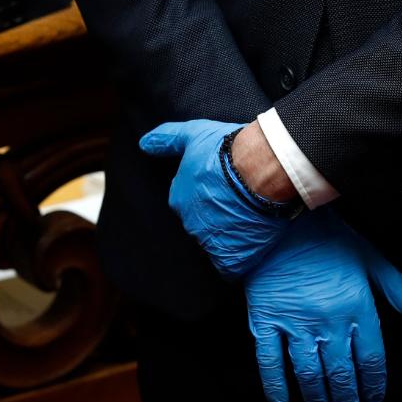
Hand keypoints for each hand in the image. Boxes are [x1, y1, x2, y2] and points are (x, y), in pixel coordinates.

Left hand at [140, 119, 289, 276]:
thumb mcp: (193, 134)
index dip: (208, 199)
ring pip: (216, 244)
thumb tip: (143, 144)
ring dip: (230, 238)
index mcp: (179, 198)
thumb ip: (167, 139)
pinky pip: (229, 267)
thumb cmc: (227, 150)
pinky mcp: (231, 255)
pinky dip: (237, 261)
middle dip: (218, 219)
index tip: (223, 191)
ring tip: (249, 223)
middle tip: (239, 206)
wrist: (258, 169)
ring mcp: (209, 240)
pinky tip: (248, 248)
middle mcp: (190, 222)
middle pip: (202, 225)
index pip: (189, 205)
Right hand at [246, 209, 401, 401]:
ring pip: (309, 374)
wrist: (279, 217)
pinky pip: (270, 361)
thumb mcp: (370, 256)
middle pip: (341, 374)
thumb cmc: (325, 235)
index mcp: (356, 308)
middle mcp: (327, 322)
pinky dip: (276, 386)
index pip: (371, 360)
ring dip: (318, 401)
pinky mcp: (265, 320)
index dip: (373, 386)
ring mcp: (294, 323)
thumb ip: (398, 289)